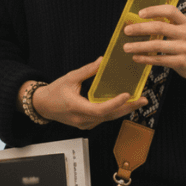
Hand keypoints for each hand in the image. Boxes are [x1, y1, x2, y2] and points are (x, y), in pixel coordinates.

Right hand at [28, 57, 147, 130]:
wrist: (42, 106)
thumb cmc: (54, 92)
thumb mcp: (70, 77)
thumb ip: (88, 70)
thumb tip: (103, 61)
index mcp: (76, 107)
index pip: (99, 109)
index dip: (114, 104)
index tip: (127, 95)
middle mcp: (82, 119)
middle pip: (109, 116)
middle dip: (128, 108)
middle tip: (143, 100)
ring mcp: (85, 124)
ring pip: (108, 119)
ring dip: (123, 110)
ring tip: (138, 101)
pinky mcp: (86, 124)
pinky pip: (103, 119)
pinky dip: (114, 111)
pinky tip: (124, 104)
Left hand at [122, 5, 185, 81]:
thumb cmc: (185, 42)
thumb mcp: (182, 29)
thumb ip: (166, 24)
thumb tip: (137, 22)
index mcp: (184, 22)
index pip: (170, 11)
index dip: (154, 10)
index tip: (139, 13)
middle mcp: (185, 33)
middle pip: (160, 27)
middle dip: (140, 28)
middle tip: (127, 31)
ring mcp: (184, 48)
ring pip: (157, 45)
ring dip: (139, 46)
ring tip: (126, 47)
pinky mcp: (181, 62)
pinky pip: (159, 59)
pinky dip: (146, 58)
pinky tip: (136, 57)